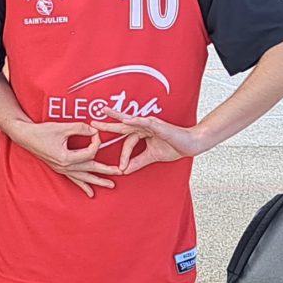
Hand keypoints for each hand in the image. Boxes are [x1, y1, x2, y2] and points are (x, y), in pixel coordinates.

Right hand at [10, 119, 122, 195]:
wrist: (26, 136)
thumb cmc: (43, 131)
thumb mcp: (63, 127)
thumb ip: (81, 128)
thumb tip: (94, 130)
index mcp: (67, 158)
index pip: (90, 152)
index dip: (96, 142)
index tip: (95, 132)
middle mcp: (66, 166)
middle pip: (91, 169)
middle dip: (107, 170)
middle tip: (122, 172)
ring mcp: (63, 169)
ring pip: (84, 177)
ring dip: (98, 181)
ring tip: (112, 185)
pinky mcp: (60, 169)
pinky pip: (74, 180)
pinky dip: (83, 186)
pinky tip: (91, 193)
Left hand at [95, 111, 212, 172]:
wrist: (189, 145)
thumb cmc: (173, 147)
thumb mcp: (151, 156)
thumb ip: (138, 162)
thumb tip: (124, 170)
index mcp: (142, 133)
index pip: (127, 142)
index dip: (123, 155)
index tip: (120, 168)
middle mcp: (144, 126)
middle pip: (122, 125)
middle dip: (107, 124)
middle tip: (92, 122)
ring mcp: (151, 123)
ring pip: (131, 120)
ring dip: (117, 116)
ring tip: (105, 112)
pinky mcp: (158, 124)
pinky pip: (144, 122)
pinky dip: (135, 120)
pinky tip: (125, 119)